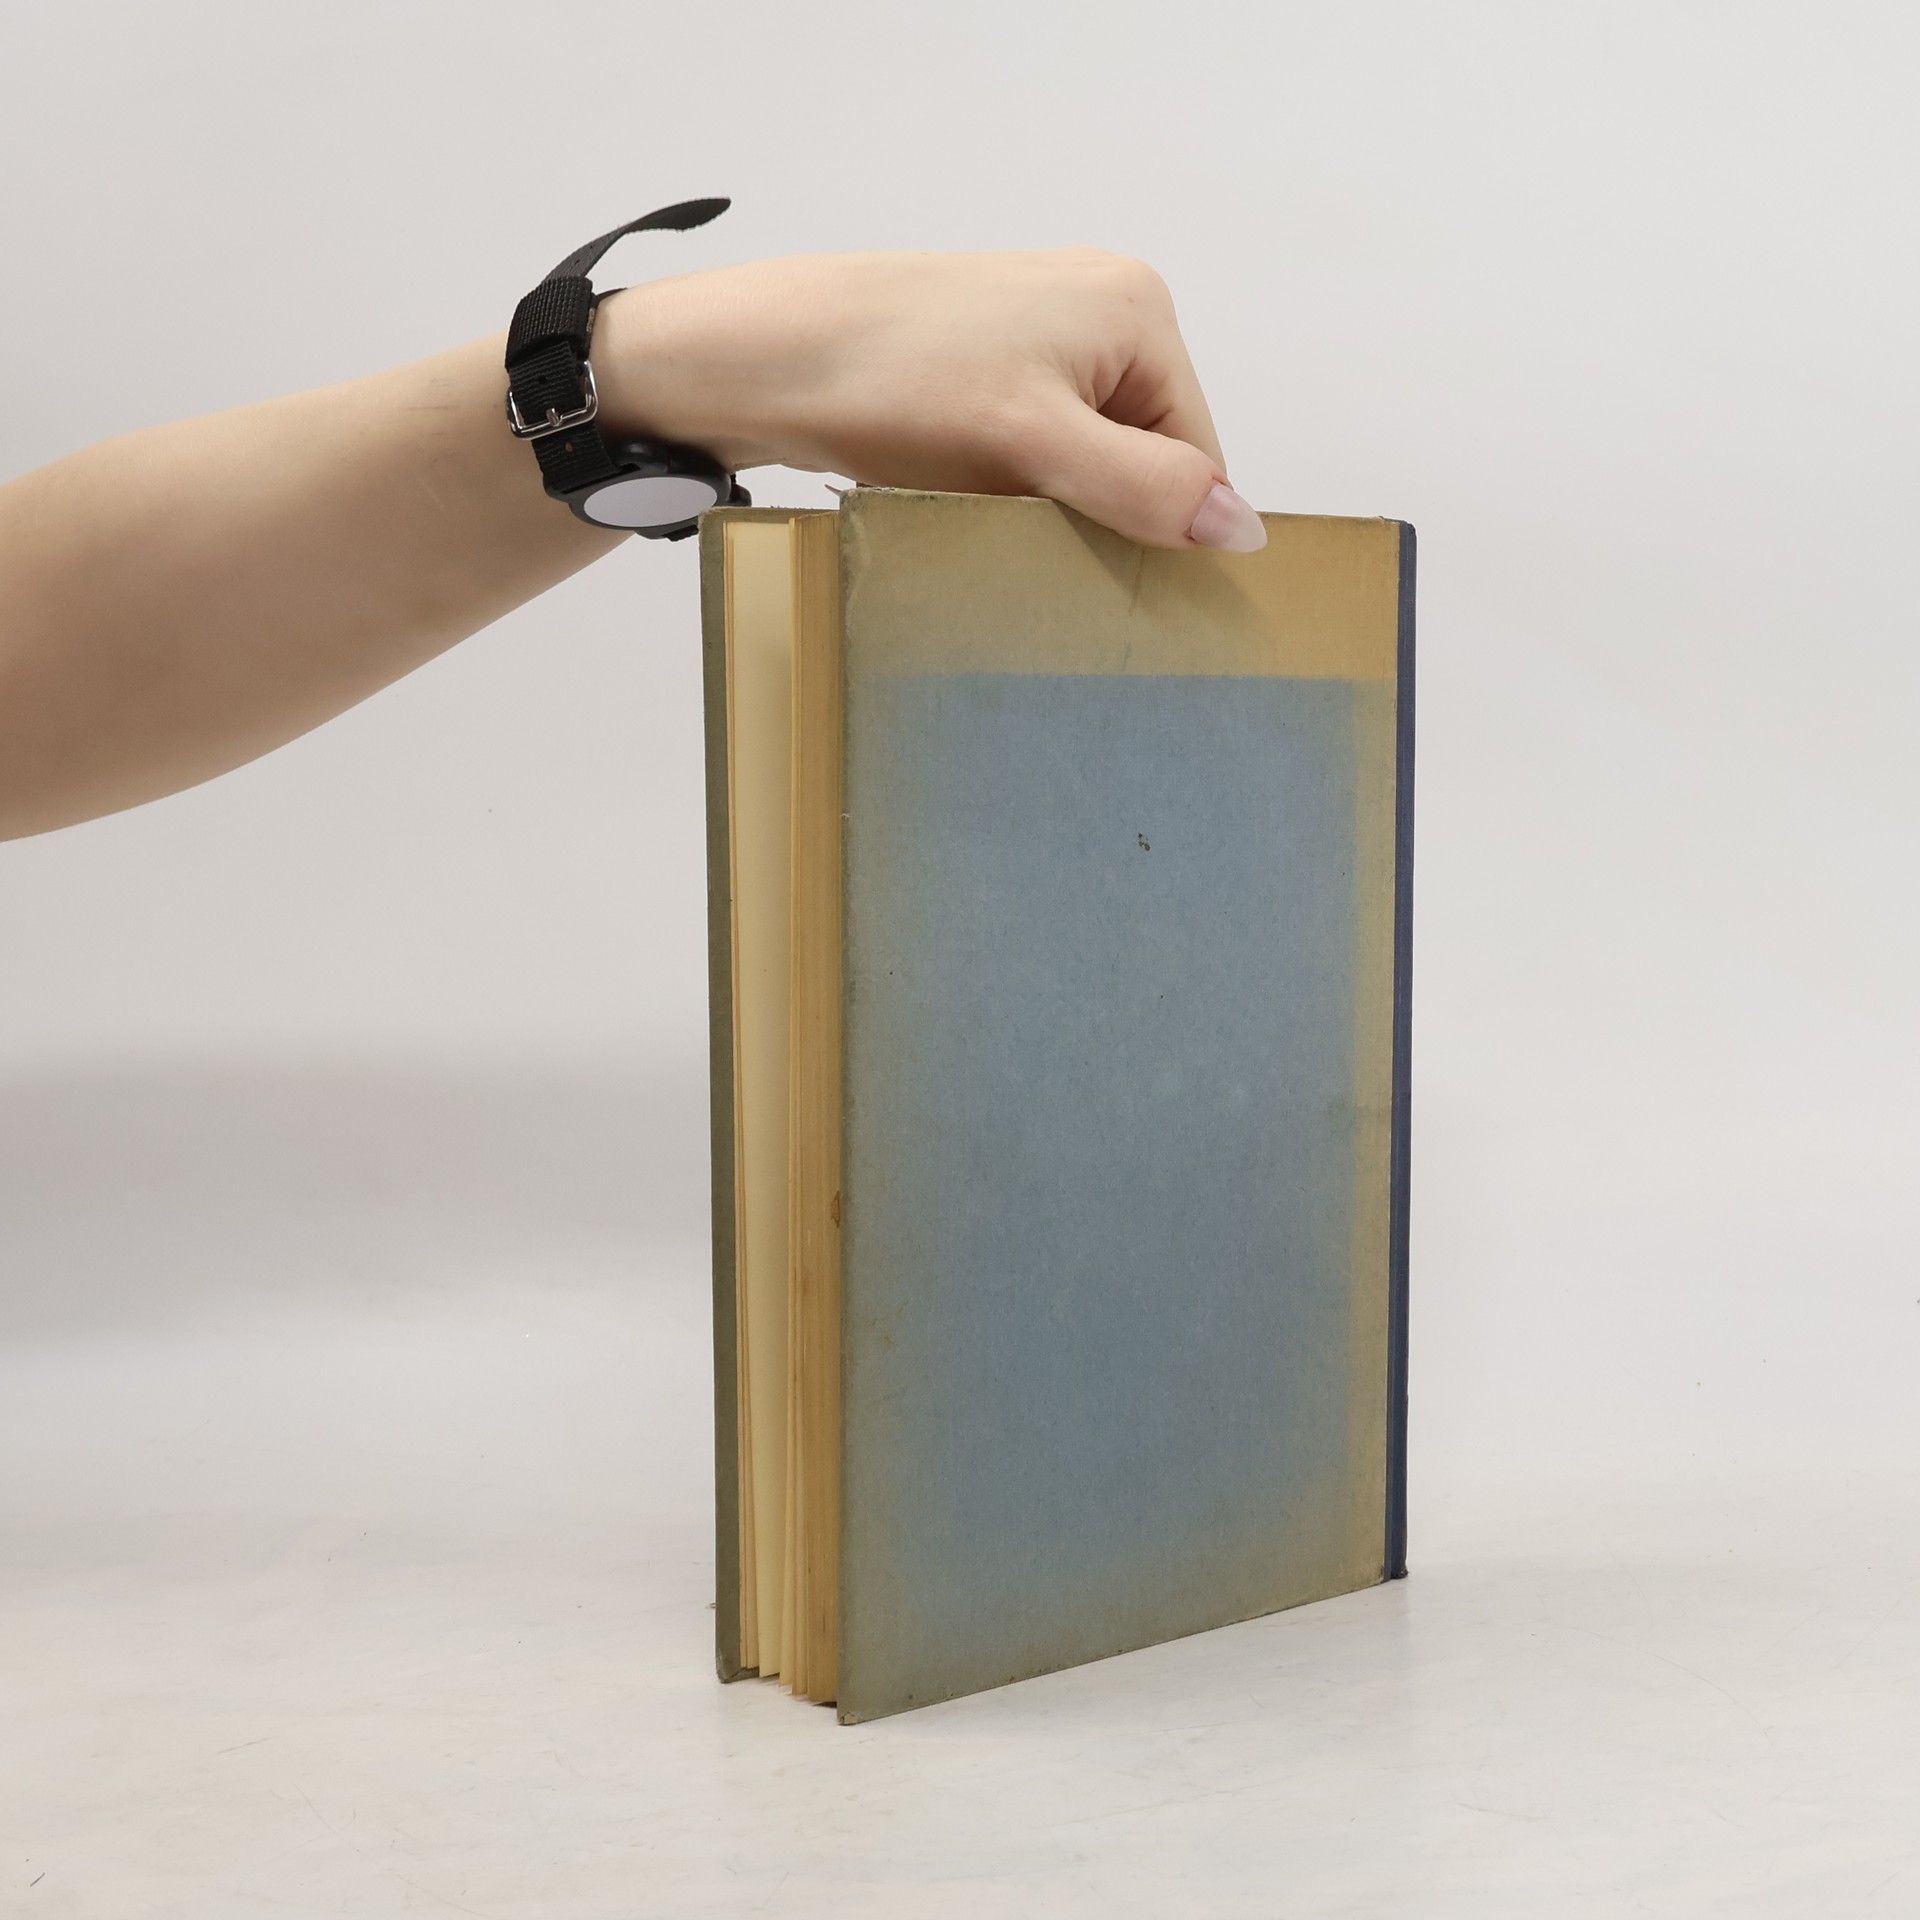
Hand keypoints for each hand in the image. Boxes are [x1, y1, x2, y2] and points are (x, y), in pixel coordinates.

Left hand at [591, 250, 1266, 552]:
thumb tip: (1242, 532)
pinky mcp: (988, 359)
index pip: (1196, 456)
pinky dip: (1008, 483)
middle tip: (1025, 538)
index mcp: (1138, 309)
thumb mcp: (1031, 445)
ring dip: (1045, 503)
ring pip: (1085, 458)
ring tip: (984, 510)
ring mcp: (1042, 329)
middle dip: (1093, 511)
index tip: (1091, 567)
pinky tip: (960, 492)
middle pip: (1143, 456)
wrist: (759, 359)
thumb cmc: (891, 383)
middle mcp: (1103, 305)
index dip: (1152, 526)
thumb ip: (1142, 488)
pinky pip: (1035, 444)